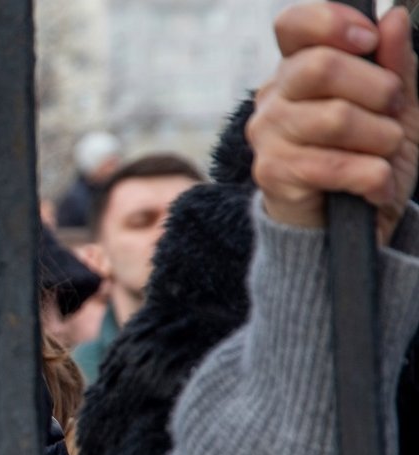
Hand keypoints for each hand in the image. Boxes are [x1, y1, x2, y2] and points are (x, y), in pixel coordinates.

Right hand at [248, 3, 418, 242]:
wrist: (353, 224)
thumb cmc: (370, 157)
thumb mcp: (396, 107)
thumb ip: (395, 63)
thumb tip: (393, 18)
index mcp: (298, 70)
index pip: (294, 25)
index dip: (332, 23)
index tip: (369, 41)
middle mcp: (273, 98)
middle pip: (322, 67)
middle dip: (378, 90)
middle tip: (390, 115)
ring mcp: (267, 136)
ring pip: (337, 118)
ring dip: (381, 140)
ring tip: (381, 156)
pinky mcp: (272, 174)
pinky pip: (336, 165)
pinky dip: (373, 177)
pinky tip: (373, 186)